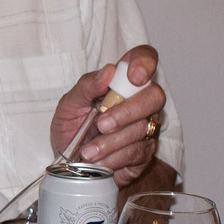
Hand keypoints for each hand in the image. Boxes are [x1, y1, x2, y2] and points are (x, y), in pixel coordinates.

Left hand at [50, 45, 165, 185]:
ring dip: (111, 141)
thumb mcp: (69, 106)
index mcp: (121, 81)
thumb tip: (107, 71)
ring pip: (142, 128)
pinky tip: (99, 160)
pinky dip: (113, 157)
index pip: (144, 58)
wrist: (75, 165)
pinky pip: (136, 151)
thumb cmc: (74, 128)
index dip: (144, 62)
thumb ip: (86, 87)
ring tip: (88, 151)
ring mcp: (146, 125)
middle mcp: (140, 100)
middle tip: (101, 124)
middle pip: (154, 96)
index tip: (133, 77)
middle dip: (127, 111)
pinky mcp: (145, 150)